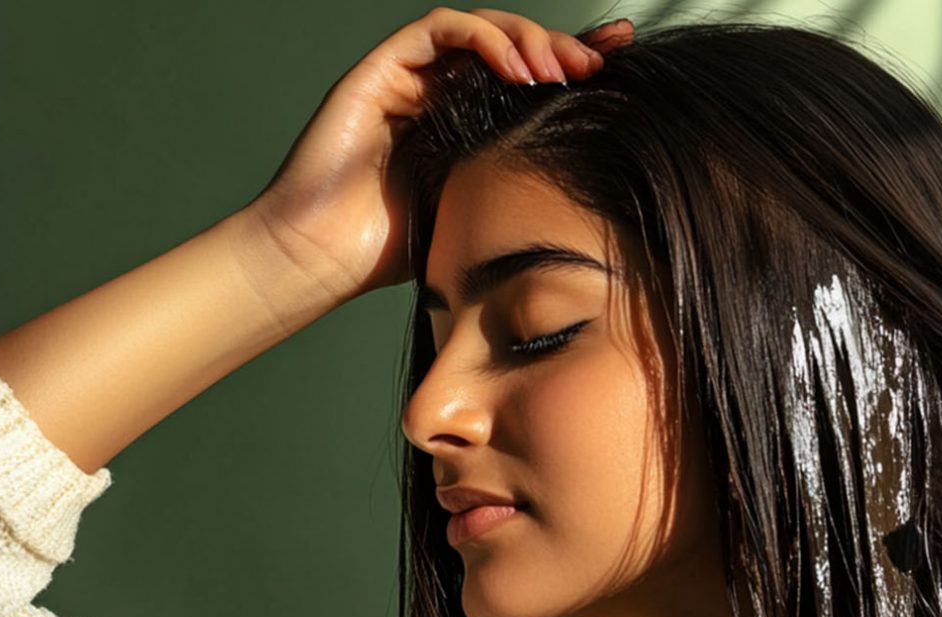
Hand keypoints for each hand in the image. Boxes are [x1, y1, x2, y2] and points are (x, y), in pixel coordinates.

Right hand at [240, 8, 634, 306]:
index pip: (527, 82)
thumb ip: (521, 190)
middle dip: (560, 48)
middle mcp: (438, 94)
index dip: (573, 63)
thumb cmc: (392, 252)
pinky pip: (439, 30)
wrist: (318, 260)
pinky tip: (516, 67)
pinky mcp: (382, 70)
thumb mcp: (481, 217)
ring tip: (561, 68)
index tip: (622, 64)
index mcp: (465, 127)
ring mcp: (410, 79)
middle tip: (600, 66)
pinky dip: (483, 39)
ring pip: (479, 30)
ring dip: (527, 39)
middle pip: (510, 47)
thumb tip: (595, 187)